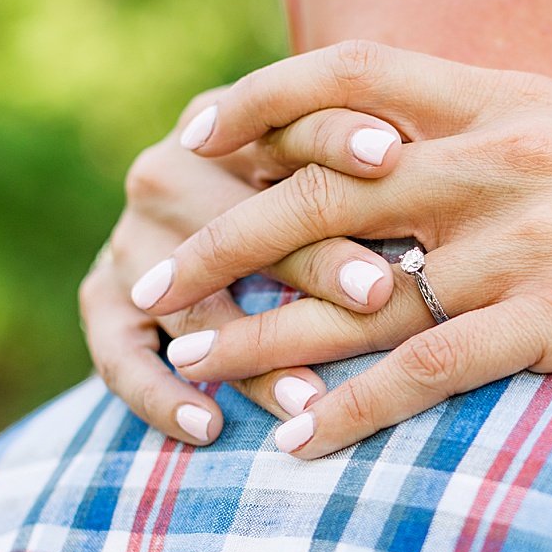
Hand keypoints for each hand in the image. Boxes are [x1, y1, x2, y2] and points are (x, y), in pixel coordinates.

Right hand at [80, 90, 409, 443]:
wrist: (215, 234)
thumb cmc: (332, 203)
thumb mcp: (346, 173)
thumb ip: (383, 172)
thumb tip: (447, 186)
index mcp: (235, 125)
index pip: (286, 123)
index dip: (336, 135)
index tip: (390, 154)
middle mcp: (173, 170)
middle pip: (243, 216)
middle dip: (315, 258)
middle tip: (377, 293)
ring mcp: (132, 237)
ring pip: (192, 296)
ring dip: (250, 349)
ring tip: (309, 395)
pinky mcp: (104, 296)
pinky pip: (119, 352)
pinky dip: (157, 393)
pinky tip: (209, 427)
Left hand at [131, 41, 551, 457]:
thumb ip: (497, 123)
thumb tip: (401, 127)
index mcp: (513, 99)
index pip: (357, 71)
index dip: (262, 98)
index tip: (192, 133)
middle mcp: (512, 155)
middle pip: (325, 188)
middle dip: (222, 239)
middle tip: (151, 286)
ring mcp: (536, 237)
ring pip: (361, 290)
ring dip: (263, 337)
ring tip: (188, 370)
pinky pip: (431, 370)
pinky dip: (355, 409)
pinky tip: (299, 445)